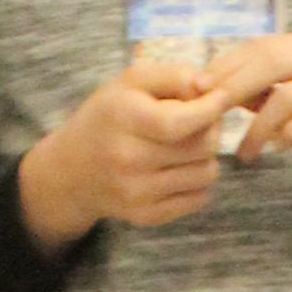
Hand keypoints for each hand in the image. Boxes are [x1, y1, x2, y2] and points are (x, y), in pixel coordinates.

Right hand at [19, 65, 228, 248]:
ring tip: (189, 145)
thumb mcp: (131, 81)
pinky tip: (180, 168)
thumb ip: (173, 75)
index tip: (220, 99)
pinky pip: (198, 199)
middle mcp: (127, 159)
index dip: (210, 110)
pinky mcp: (145, 216)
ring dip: (207, 157)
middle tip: (203, 121)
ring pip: (206, 174)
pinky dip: (198, 182)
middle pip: (202, 147)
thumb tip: (210, 87)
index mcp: (122, 118)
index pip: (181, 121)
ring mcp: (136, 192)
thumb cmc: (109, 116)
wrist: (72, 169)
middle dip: (212, 129)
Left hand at [205, 26, 291, 199]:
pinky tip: (279, 149)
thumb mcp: (291, 108)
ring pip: (291, 93)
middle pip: (272, 61)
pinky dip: (291, 133)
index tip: (197, 90)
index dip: (226, 66)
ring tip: (245, 152)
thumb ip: (260, 93)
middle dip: (233, 88)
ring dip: (260, 126)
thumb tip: (212, 86)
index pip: (262, 46)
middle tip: (209, 115)